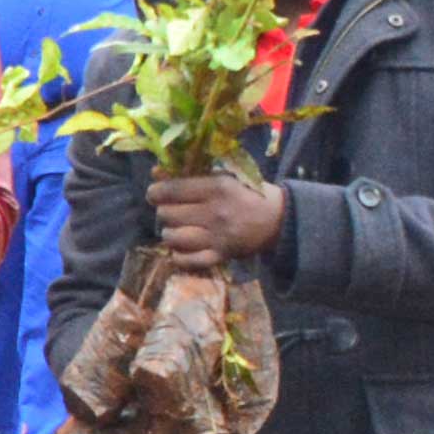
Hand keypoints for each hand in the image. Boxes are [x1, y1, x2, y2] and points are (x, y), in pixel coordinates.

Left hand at [142, 172, 286, 273]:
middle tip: (171, 211)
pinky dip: (179, 257)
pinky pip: (188, 261)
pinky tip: (181, 248)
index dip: (156, 193)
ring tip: (176, 229)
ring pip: (173, 238)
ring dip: (169, 233)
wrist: (278, 218)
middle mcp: (215, 212)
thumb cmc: (247, 193)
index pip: (172, 191)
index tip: (155, 194)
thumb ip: (192, 174)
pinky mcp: (222, 255)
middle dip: (164, 212)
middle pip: (167, 215)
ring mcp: (218, 237)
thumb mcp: (224, 176)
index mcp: (217, 188)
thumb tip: (156, 172)